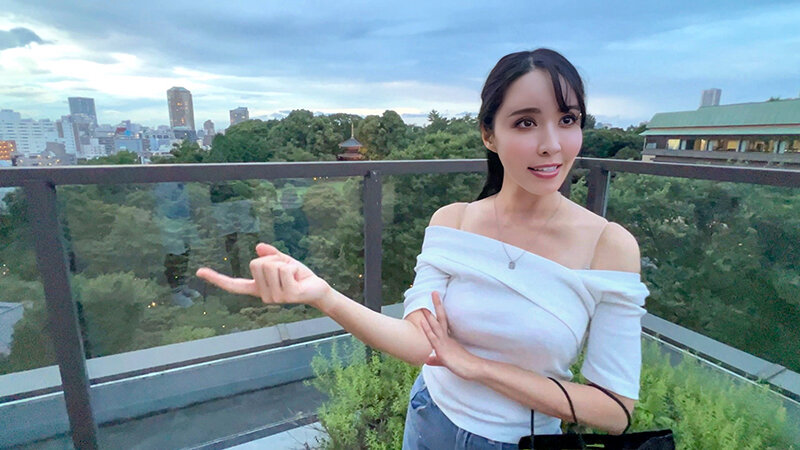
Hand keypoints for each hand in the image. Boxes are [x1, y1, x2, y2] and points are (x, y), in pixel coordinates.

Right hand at [196, 243, 331, 308]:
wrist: (318, 290)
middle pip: (256, 264)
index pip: (233, 285)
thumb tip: (257, 246)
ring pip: (270, 265)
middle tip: (286, 269)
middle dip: (272, 260)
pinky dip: (292, 267)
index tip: (199, 271)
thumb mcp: (284, 262)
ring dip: (285, 263)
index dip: (216, 278)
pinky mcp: (288, 296)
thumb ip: (271, 255)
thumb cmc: (300, 277)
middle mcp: (263, 296)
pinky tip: (298, 277)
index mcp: (257, 289)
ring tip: (293, 274)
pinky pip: (283, 269)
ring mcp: (274, 298)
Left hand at [420, 291, 481, 379]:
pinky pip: (433, 338)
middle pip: (440, 318)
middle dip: (437, 305)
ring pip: (436, 325)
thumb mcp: (445, 361)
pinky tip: (423, 322)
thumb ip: (435, 359)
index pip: (442, 322)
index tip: (435, 301)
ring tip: (425, 303)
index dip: (438, 312)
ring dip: (430, 315)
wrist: (474, 369)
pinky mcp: (442, 350)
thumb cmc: (462, 365)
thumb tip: (427, 359)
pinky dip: (427, 329)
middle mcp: (446, 338)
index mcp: (447, 339)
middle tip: (434, 292)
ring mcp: (444, 343)